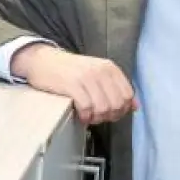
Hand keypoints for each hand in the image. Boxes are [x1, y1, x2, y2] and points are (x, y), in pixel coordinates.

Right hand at [11, 43, 136, 124]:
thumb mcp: (97, 74)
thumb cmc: (71, 71)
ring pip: (103, 108)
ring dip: (97, 118)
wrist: (44, 61)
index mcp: (110, 68)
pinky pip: (87, 107)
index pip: (128, 95)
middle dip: (110, 116)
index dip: (122, 109)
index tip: (111, 113)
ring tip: (89, 117)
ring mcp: (87, 77)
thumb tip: (136, 106)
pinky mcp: (72, 84)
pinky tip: (81, 116)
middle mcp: (101, 71)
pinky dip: (85, 117)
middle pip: (117, 104)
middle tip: (98, 117)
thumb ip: (117, 88)